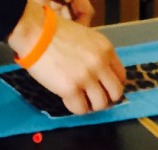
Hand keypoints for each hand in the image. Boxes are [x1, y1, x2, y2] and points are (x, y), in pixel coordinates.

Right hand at [9, 2, 126, 115]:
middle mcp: (99, 64)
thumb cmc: (55, 33)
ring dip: (91, 105)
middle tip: (94, 98)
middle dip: (106, 99)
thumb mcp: (86, 38)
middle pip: (115, 93)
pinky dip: (75, 108)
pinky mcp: (70, 89)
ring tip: (81, 100)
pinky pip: (80, 109)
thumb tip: (100, 76)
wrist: (36, 33)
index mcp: (105, 49)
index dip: (112, 85)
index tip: (104, 89)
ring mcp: (86, 77)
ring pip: (100, 104)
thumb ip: (96, 55)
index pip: (121, 76)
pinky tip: (69, 99)